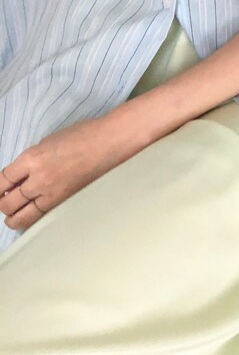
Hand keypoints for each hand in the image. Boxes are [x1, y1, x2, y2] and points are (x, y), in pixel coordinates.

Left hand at [0, 114, 150, 230]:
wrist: (111, 143)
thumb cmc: (83, 136)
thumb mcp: (48, 143)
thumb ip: (30, 161)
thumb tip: (19, 176)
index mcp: (31, 158)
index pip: (2, 180)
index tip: (0, 190)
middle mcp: (38, 179)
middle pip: (7, 202)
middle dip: (2, 203)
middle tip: (6, 200)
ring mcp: (53, 194)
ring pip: (20, 216)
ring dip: (12, 215)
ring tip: (14, 213)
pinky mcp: (66, 203)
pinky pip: (40, 217)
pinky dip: (31, 218)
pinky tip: (31, 215)